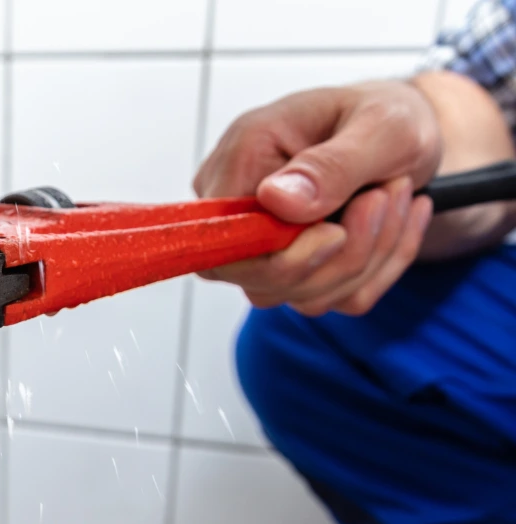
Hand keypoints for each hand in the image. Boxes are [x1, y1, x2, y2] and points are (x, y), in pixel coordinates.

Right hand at [195, 80, 440, 315]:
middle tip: (389, 195)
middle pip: (261, 281)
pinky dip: (378, 269)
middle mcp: (239, 207)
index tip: (337, 231)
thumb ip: (331, 164)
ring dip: (369, 257)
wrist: (410, 134)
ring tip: (396, 196)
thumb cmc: (389, 116)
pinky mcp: (292, 269)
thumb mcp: (384, 125)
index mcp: (242, 158)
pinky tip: (394, 221)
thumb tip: (274, 200)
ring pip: (302, 295)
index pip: (222, 242)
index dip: (278, 256)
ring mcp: (261, 245)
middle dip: (343, 254)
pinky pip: (332, 298)